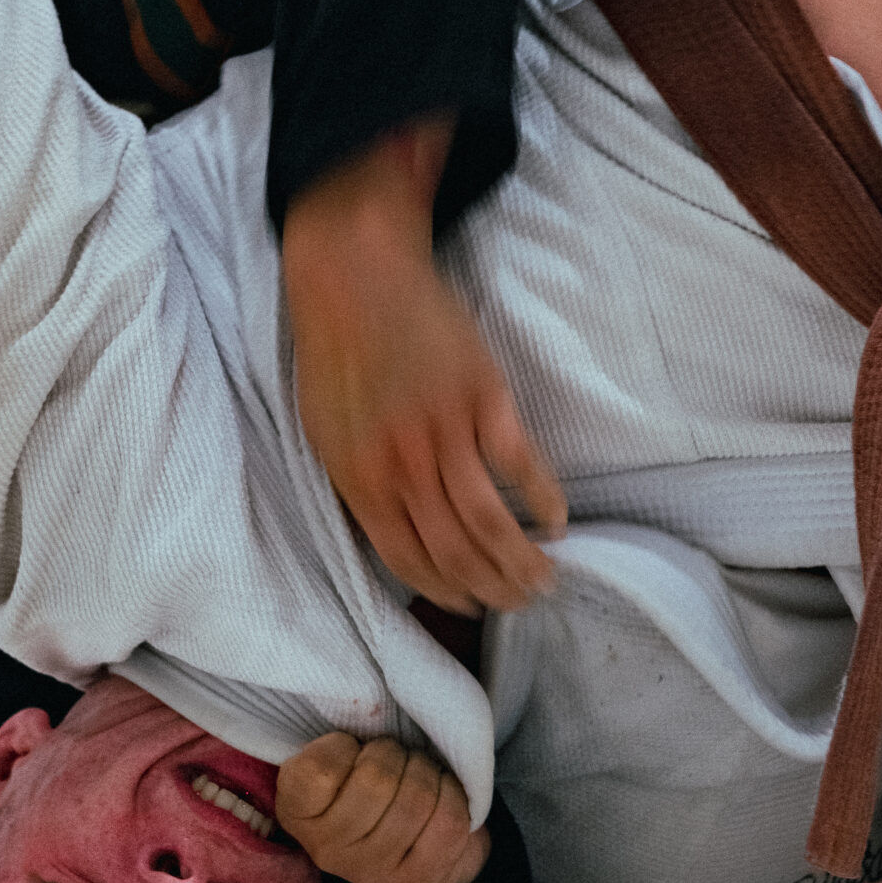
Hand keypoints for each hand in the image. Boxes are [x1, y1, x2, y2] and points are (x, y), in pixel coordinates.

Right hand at [276, 731, 490, 882]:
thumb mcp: (339, 754)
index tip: (352, 751)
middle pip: (375, 780)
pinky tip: (441, 792)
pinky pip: (448, 821)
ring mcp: (372, 870)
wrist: (410, 836)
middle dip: (395, 754)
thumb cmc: (367, 778)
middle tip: (395, 757)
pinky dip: (451, 794)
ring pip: (415, 798)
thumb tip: (371, 708)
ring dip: (425, 772)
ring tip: (418, 774)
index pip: (319, 769)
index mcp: (296, 811)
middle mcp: (327, 849)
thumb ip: (340, 735)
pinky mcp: (419, 879)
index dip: (345, 746)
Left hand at [283, 121, 566, 616]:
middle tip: (520, 604)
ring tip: (544, 580)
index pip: (408, 561)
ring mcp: (445, 434)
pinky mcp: (483, 398)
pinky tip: (557, 522)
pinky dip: (544, 501)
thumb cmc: (334, 351)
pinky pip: (520, 466)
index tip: (470, 606)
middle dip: (492, 590)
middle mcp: (402, 468)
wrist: (354, 275)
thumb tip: (382, 536)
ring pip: (490, 523)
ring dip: (522, 562)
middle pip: (456, 552)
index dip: (444, 593)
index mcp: (359, 481)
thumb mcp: (324, 432)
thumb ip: (354, 486)